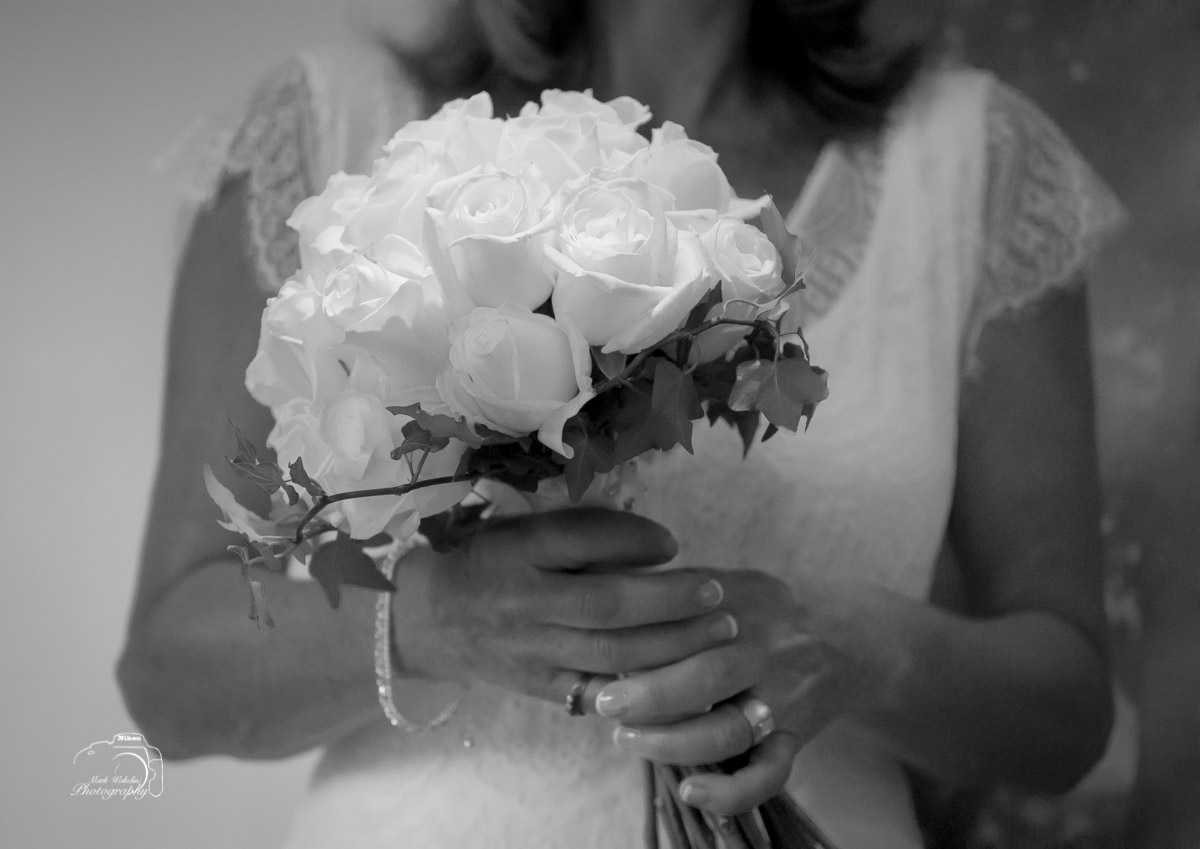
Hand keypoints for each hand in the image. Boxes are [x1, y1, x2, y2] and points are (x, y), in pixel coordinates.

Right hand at [389, 508, 739, 711]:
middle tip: (720, 594)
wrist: (428, 618)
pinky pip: (597, 694)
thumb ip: (585, 531)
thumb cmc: (487, 558)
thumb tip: (660, 546)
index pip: (581, 538)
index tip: (675, 543)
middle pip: (607, 604)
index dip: (634, 540)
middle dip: (672, 602)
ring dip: (673, 645)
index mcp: (520, 551)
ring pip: (611, 655)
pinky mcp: (539, 687)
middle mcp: (525, 602)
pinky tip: (683, 680)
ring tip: (717, 632)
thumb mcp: (524, 528)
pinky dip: (643, 689)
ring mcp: (532, 651)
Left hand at [596, 569, 902, 812]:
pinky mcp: (793, 738)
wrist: (845, 637)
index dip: (640, 637)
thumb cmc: (763, 610)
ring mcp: (781, 699)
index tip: (598, 649)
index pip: (688, 621)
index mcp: (741, 606)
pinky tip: (690, 791)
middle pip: (708, 676)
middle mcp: (764, 651)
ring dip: (671, 742)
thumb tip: (604, 589)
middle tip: (604, 702)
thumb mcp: (728, 581)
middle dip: (650, 695)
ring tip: (626, 740)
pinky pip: (769, 774)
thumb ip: (675, 589)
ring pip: (728, 731)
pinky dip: (731, 791)